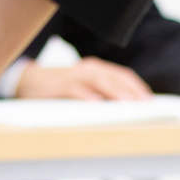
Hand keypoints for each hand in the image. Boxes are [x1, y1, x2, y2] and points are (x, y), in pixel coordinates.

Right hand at [16, 56, 151, 99]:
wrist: (29, 82)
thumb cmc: (62, 88)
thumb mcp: (85, 88)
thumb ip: (102, 95)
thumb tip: (126, 111)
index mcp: (97, 69)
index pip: (122, 75)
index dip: (136, 86)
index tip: (149, 100)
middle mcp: (88, 69)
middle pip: (113, 77)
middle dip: (130, 90)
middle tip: (143, 104)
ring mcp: (74, 75)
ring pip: (98, 80)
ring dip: (114, 92)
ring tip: (127, 103)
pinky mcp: (60, 85)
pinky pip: (75, 89)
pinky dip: (86, 95)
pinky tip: (96, 103)